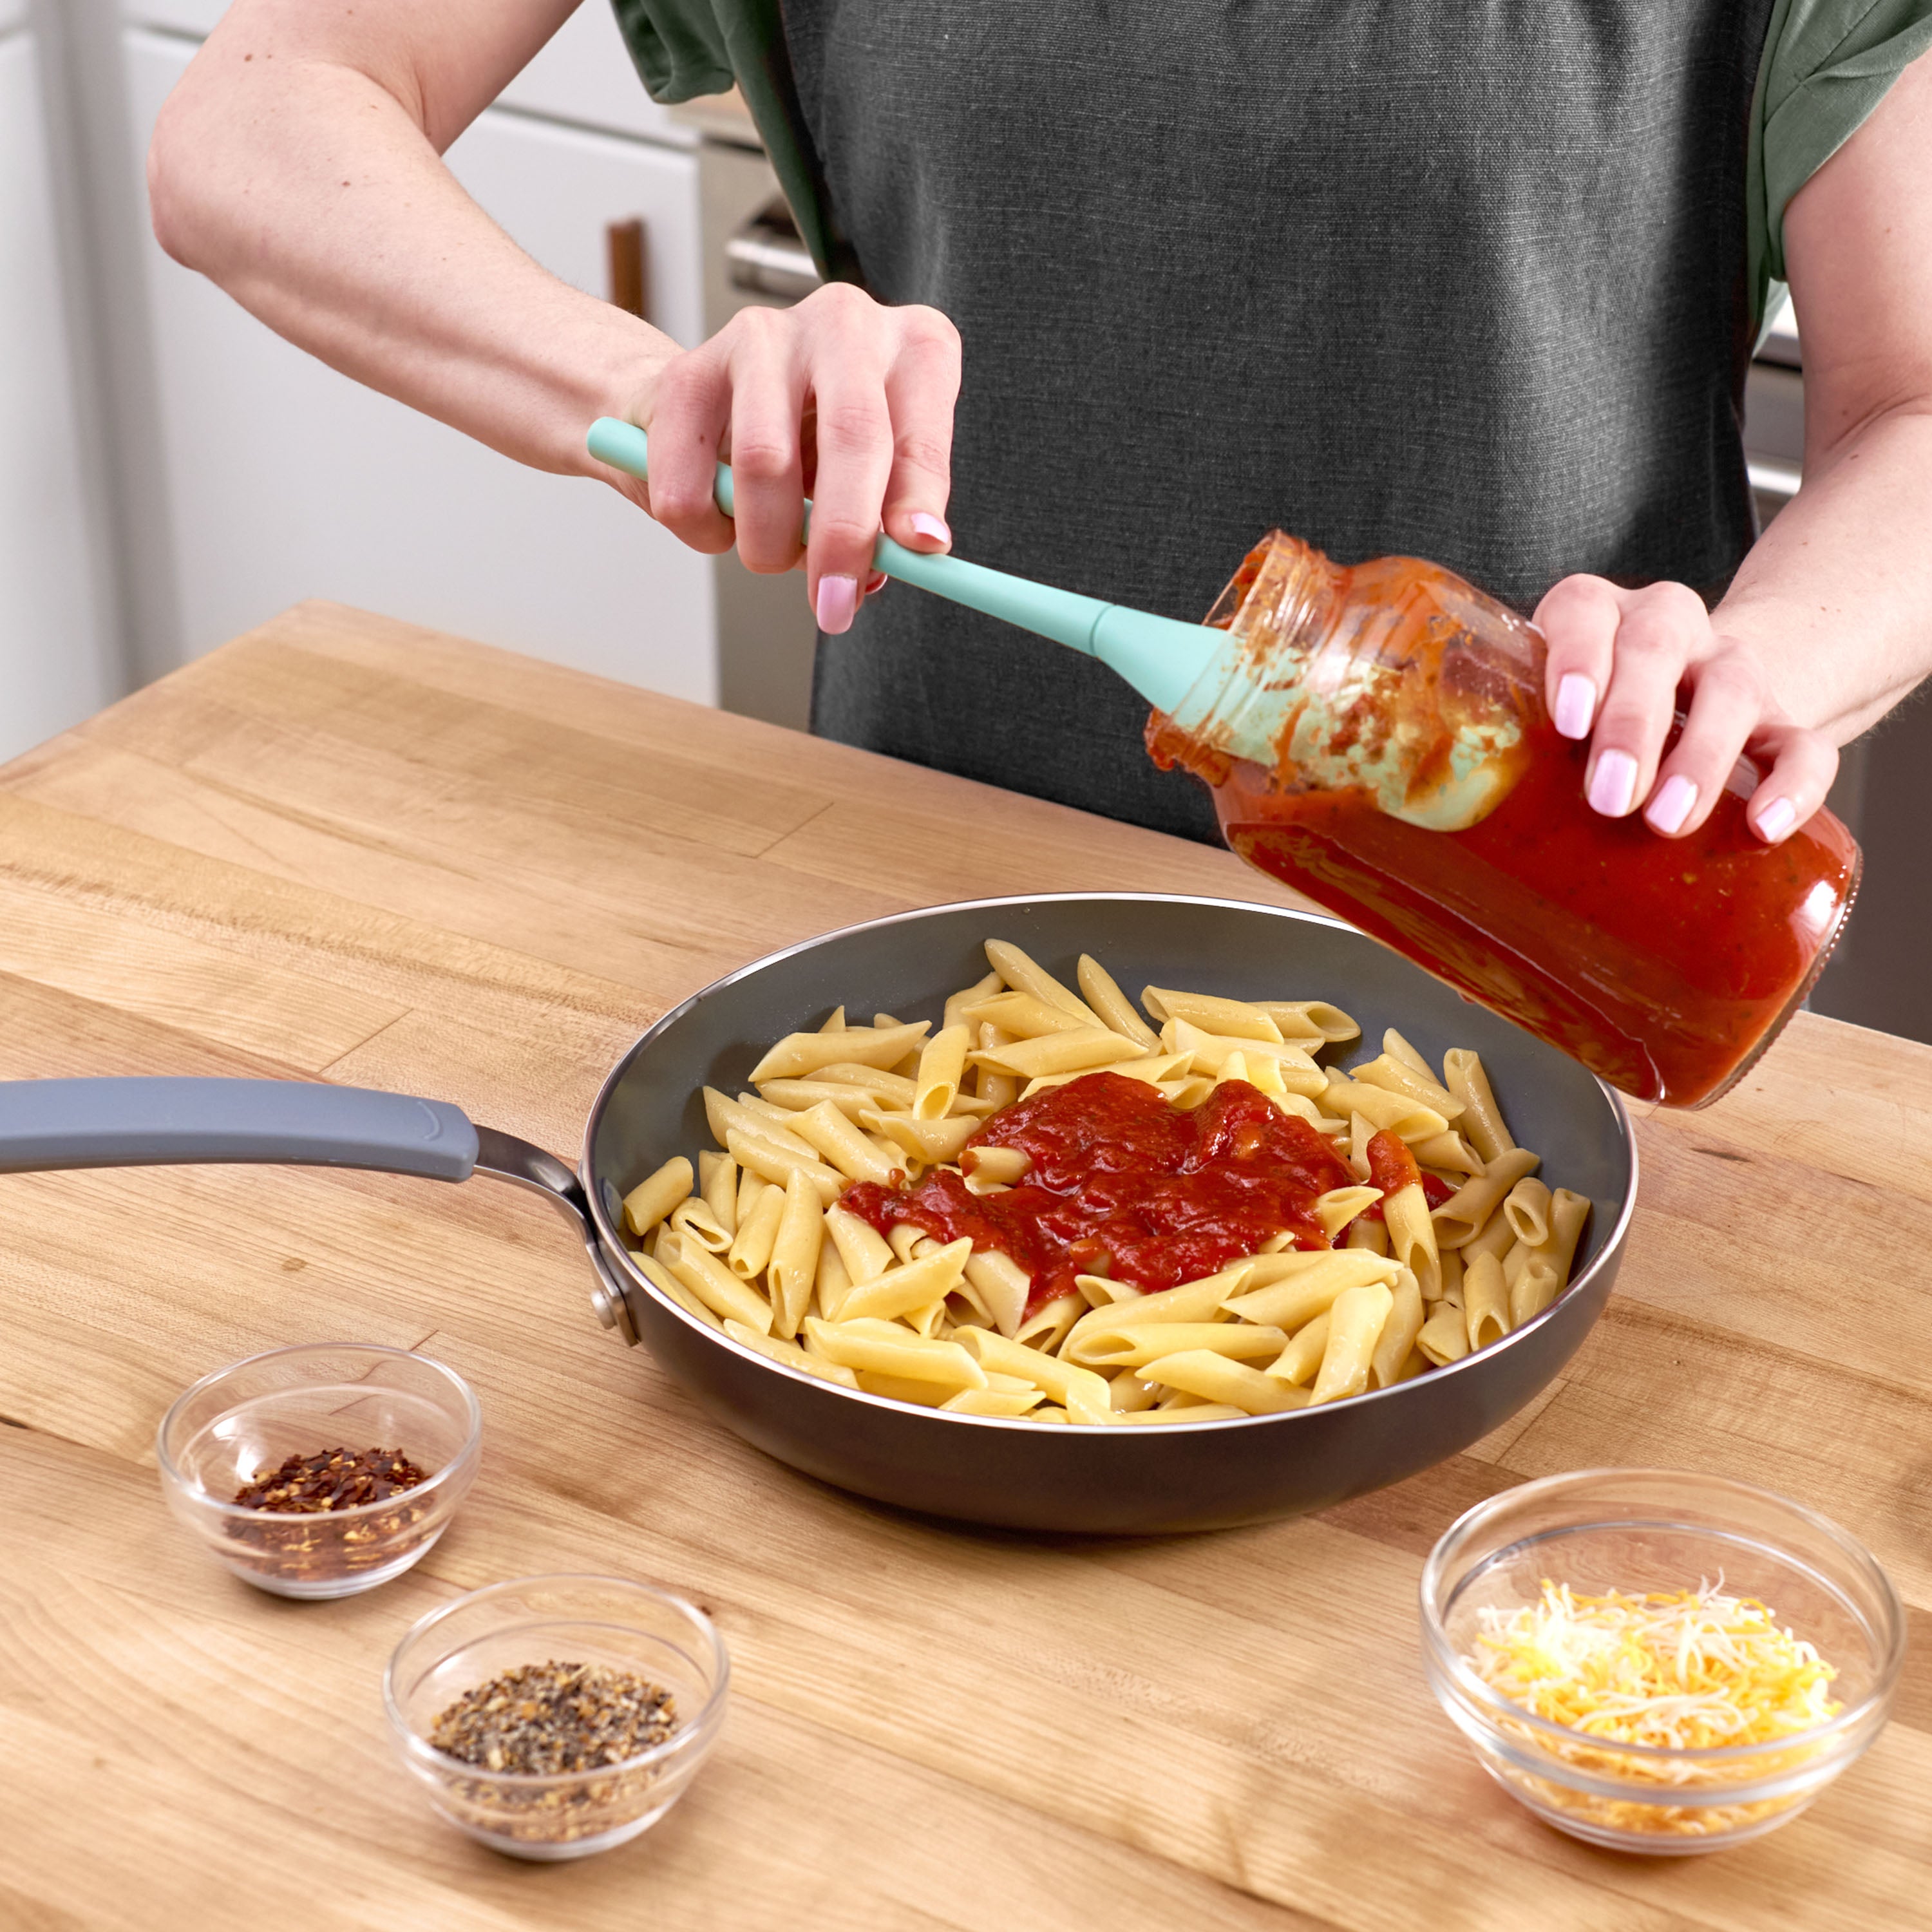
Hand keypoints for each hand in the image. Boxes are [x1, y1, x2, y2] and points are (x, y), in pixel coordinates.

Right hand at [609, 283, 961, 633]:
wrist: (713, 406)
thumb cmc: (814, 444)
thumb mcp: (874, 479)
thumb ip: (884, 519)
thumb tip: (881, 568)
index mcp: (914, 349)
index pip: (924, 430)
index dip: (920, 496)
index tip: (916, 550)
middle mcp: (845, 324)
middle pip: (850, 434)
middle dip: (842, 536)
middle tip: (833, 604)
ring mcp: (763, 337)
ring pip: (765, 462)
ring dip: (767, 541)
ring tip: (771, 555)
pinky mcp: (689, 370)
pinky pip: (690, 482)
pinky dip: (704, 530)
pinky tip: (719, 524)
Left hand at [1532, 576, 1838, 842]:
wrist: (1681, 705)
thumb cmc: (1582, 724)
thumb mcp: (1540, 720)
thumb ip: (1506, 746)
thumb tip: (1446, 826)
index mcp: (1595, 616)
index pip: (1583, 611)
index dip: (1576, 659)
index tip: (1568, 722)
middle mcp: (1667, 628)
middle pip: (1655, 648)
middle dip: (1631, 725)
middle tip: (1608, 796)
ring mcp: (1729, 669)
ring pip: (1732, 690)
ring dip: (1700, 757)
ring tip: (1666, 820)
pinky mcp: (1782, 721)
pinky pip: (1803, 744)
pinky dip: (1792, 786)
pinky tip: (1764, 827)